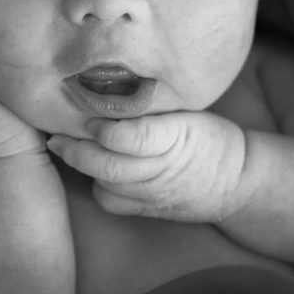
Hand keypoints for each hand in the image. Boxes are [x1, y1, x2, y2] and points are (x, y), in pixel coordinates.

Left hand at [47, 110, 247, 221]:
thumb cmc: (211, 137)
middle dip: (78, 150)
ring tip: (63, 146)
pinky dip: (96, 186)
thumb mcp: (191, 112)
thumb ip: (154, 105)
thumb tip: (111, 84)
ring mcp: (154, 193)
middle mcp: (163, 169)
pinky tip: (89, 169)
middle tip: (56, 135)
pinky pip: (111, 202)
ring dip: (82, 166)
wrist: (236, 182)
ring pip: (107, 185)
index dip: (106, 129)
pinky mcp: (148, 209)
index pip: (136, 138)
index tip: (87, 114)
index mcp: (177, 136)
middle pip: (112, 166)